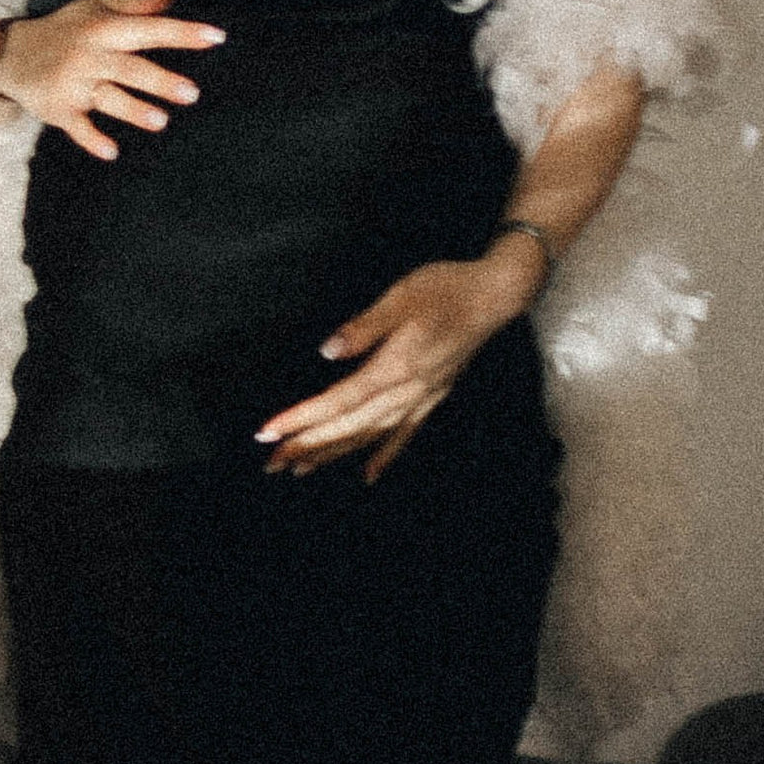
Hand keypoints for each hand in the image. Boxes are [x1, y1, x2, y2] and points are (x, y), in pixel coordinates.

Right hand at [3, 0, 223, 161]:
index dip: (183, 33)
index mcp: (105, 29)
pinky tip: (111, 152)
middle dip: (161, 81)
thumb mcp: (96, 7)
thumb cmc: (65, 28)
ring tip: (160, 122)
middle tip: (193, 93)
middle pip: (131, 68)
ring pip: (108, 98)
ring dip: (134, 110)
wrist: (13, 54)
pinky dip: (92, 139)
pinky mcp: (59, 109)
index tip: (215, 37)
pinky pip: (77, 127)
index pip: (150, 29)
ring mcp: (75, 85)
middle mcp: (91, 56)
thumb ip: (137, 6)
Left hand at [254, 254, 526, 483]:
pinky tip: (368, 474)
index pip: (339, 400)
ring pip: (371, 435)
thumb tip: (327, 351)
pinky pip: (404, 435)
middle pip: (349, 426)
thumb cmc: (446, 289)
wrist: (494, 296)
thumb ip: (364, 327)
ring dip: (334, 453)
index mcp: (395, 366)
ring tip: (300, 468)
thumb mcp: (401, 297)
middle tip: (271, 462)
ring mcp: (421, 397)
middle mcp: (407, 390)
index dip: (302, 418)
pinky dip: (384, 456)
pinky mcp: (432, 396)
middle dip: (308, 444)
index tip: (269, 431)